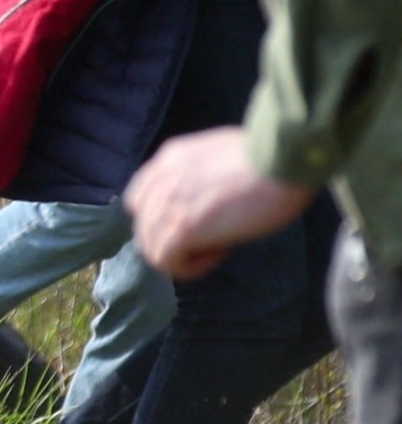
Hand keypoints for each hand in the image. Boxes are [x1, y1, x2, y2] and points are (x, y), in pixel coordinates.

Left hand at [126, 127, 321, 281]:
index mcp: (169, 159)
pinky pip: (164, 259)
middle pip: (143, 225)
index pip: (140, 199)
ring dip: (182, 255)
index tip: (200, 222)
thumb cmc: (272, 157)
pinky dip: (187, 266)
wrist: (284, 159)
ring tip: (219, 248)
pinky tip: (219, 254)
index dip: (163, 218)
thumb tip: (207, 198)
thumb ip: (201, 175)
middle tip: (212, 239)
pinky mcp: (183, 226)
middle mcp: (161, 179)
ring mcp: (168, 203)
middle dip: (174, 240)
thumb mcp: (222, 157)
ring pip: (150, 245)